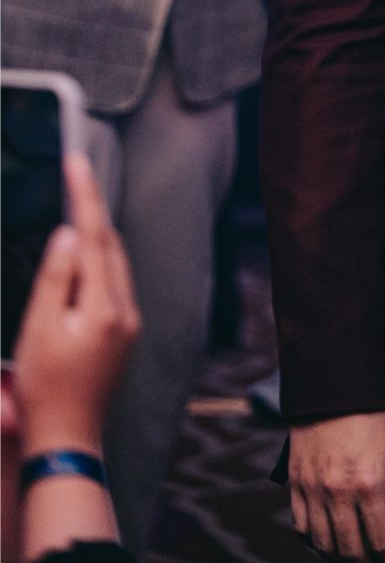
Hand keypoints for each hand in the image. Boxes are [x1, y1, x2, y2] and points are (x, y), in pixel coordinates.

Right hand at [13, 153, 140, 457]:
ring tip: (79, 205)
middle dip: (93, 210)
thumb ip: (56, 277)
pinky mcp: (126, 334)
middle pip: (110, 246)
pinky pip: (115, 284)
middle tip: (75, 174)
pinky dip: (100, 263)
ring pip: (115, 264)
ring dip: (97, 237)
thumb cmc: (45, 389)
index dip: (84, 195)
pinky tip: (86, 257)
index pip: (95, 237)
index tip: (76, 161)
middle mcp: (126, 310)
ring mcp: (130, 323)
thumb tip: (70, 233)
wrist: (68, 439)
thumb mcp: (38, 329)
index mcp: (104, 307)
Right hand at [289, 411, 384, 560]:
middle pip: (351, 551)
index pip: (381, 542)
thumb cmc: (373, 417)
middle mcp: (339, 493)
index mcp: (370, 484)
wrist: (335, 387)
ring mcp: (314, 491)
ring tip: (355, 555)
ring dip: (340, 557)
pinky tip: (328, 542)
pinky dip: (314, 542)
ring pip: (324, 545)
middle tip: (377, 562)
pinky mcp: (296, 485)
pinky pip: (302, 528)